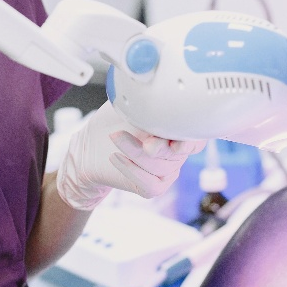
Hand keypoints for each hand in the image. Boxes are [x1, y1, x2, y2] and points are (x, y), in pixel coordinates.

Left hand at [55, 102, 205, 210]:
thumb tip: (160, 100)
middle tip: (146, 142)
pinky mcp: (154, 187)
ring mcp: (167, 171)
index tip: (180, 140)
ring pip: (162, 167)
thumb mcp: (131, 105)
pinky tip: (116, 157)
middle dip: (161, 147)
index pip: (196, 136)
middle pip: (178, 152)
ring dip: (136, 152)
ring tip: (116, 138)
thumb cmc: (113, 122)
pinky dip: (131, 170)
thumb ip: (149, 105)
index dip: (192, 139)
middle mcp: (176, 152)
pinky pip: (150, 183)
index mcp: (177, 130)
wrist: (90, 145)